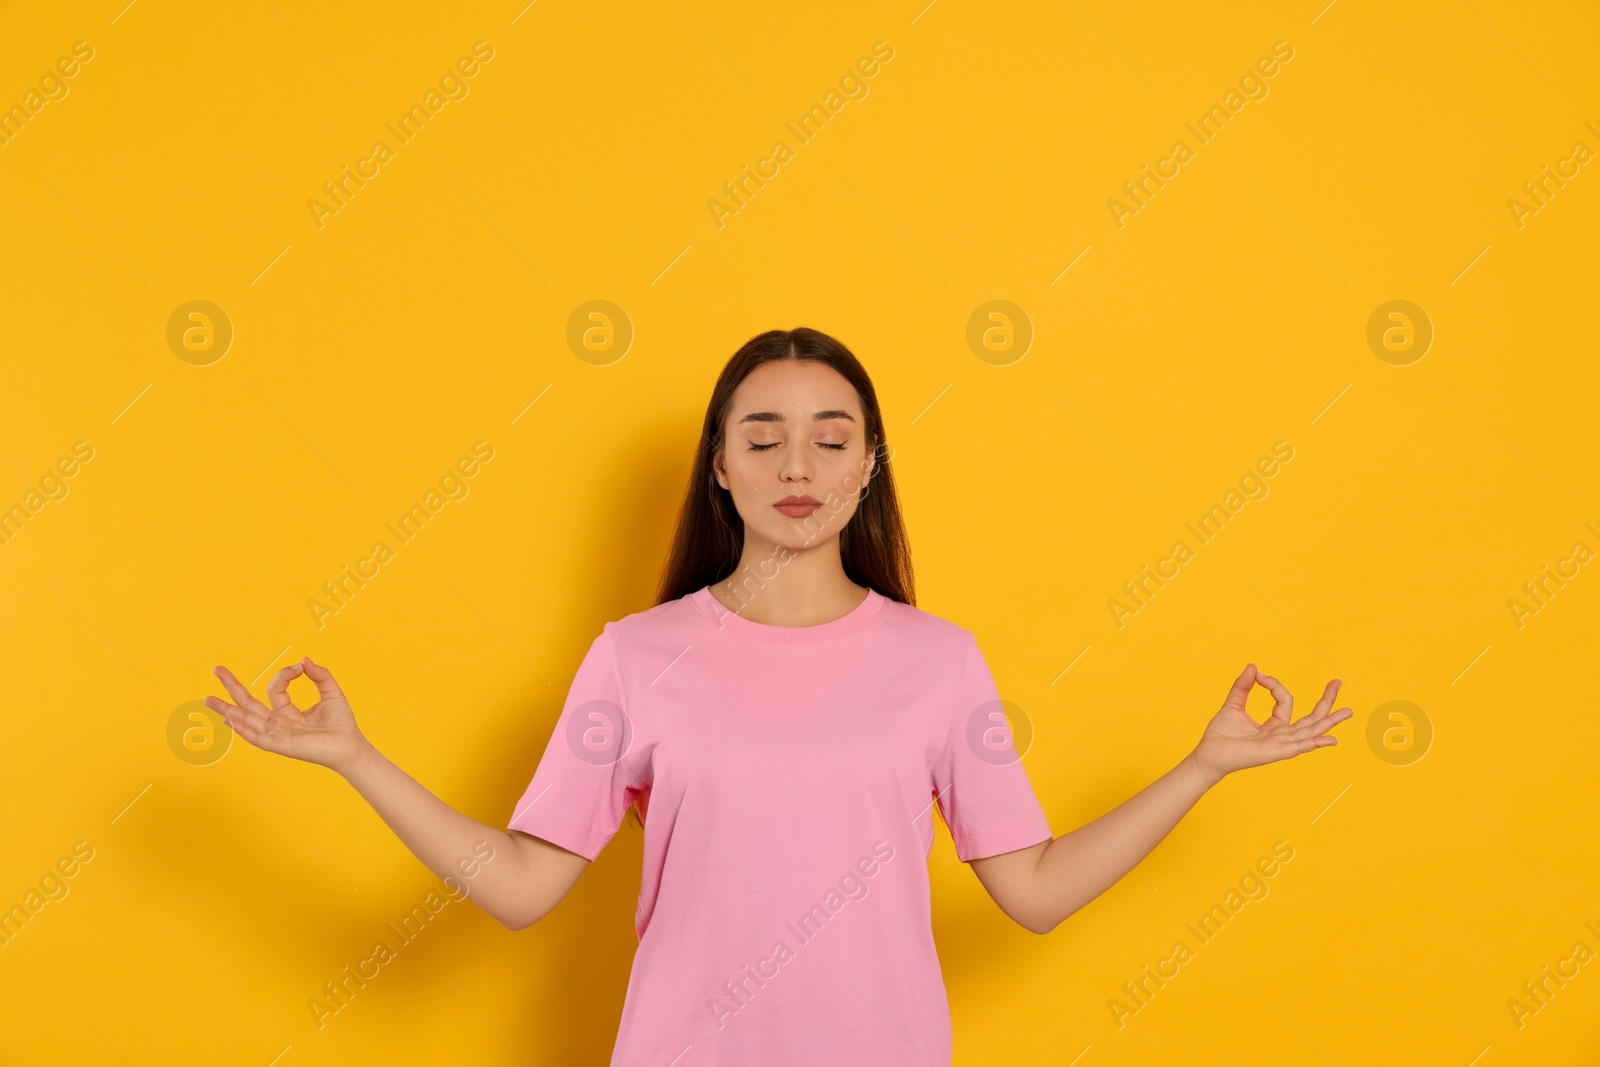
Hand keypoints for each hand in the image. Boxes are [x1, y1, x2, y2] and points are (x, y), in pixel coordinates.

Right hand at [205, 657, 366, 773]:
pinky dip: (242, 729)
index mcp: (287, 712)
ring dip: (227, 710)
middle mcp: (278, 724)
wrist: (351, 745)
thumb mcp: (331, 692)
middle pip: (248, 704)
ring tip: (209, 699)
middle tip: (216, 669)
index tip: (300, 667)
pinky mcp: (280, 745)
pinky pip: (257, 737)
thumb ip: (319, 674)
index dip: (285, 674)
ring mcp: (277, 735)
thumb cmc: (341, 724)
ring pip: (246, 721)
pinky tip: (229, 719)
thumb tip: (304, 660)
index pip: (275, 689)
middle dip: (232, 688)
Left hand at [1189, 664, 1351, 783]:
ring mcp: (1280, 744)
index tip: (1259, 675)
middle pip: (1310, 718)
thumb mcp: (1233, 705)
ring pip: (1310, 731)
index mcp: (1273, 725)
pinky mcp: (1275, 752)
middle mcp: (1281, 735)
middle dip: (1326, 701)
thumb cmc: (1220, 735)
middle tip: (1337, 683)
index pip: (1285, 700)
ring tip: (1348, 711)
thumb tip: (1253, 667)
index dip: (1274, 684)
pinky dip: (1314, 743)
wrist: (1208, 754)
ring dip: (1329, 721)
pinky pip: (1298, 746)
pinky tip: (1330, 739)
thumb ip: (1243, 687)